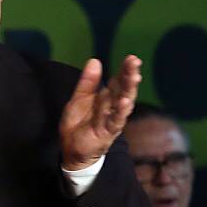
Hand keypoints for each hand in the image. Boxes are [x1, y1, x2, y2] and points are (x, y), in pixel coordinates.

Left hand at [60, 55, 142, 170]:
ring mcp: (112, 119)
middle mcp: (112, 106)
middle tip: (135, 63)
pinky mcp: (107, 132)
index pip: (118, 80)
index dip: (125, 70)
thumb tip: (95, 60)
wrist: (71, 148)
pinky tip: (125, 102)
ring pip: (123, 103)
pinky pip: (116, 121)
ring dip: (129, 91)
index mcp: (106, 96)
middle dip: (130, 76)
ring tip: (134, 78)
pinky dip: (120, 112)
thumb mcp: (79, 98)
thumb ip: (87, 81)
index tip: (132, 58)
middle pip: (123, 89)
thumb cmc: (78, 122)